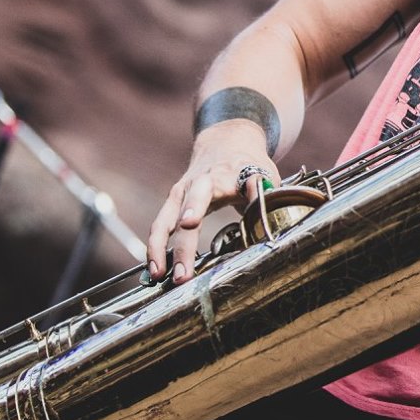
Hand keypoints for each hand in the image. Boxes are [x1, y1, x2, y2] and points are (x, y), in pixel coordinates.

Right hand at [147, 122, 279, 283]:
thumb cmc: (248, 164)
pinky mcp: (171, 203)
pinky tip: (155, 270)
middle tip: (183, 274)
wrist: (225, 144)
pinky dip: (154, 248)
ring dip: (159, 250)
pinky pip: (159, 227)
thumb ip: (262, 194)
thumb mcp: (263, 174)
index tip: (188, 223)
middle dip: (182, 245)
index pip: (206, 192)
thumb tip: (265, 216)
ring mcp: (180, 194)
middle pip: (183, 216)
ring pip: (163, 222)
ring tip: (159, 275)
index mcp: (220, 177)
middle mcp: (195, 185)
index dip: (196, 207)